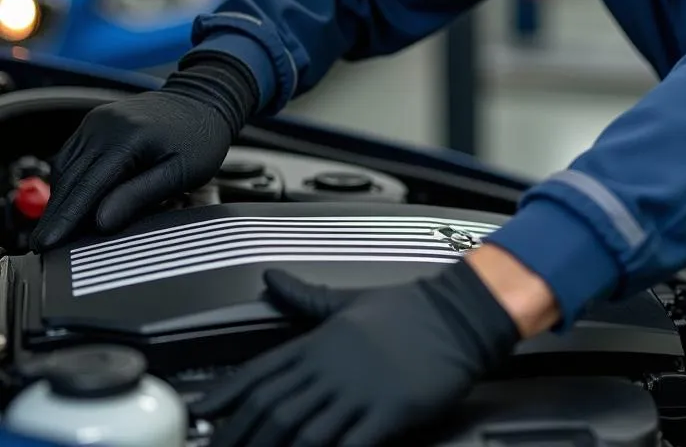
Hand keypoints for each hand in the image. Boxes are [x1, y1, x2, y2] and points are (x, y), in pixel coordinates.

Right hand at [31, 56, 257, 251]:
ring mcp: (99, 120)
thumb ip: (141, 195)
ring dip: (61, 197)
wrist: (204, 99)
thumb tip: (101, 222)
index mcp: (129, 138)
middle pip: (71, 178)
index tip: (47, 244)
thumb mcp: (182, 172)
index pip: (88, 187)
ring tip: (58, 228)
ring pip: (67, 166)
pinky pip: (74, 154)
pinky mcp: (97, 120)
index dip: (66, 219)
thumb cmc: (200, 138)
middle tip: (44, 245)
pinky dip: (71, 178)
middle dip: (56, 214)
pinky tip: (73, 199)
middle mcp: (106, 125)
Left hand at [193, 261, 520, 446]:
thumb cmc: (407, 309)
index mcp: (319, 339)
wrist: (458, 313)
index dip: (227, 398)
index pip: (260, 372)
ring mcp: (359, 390)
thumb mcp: (349, 301)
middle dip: (241, 436)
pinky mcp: (388, 412)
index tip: (203, 417)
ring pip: (302, 432)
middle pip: (273, 409)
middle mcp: (331, 365)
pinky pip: (349, 445)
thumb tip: (271, 279)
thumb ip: (305, 297)